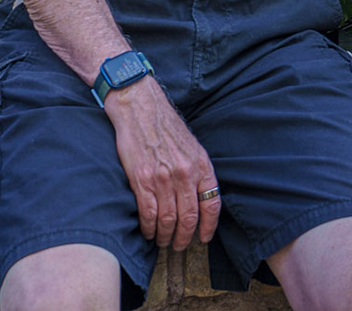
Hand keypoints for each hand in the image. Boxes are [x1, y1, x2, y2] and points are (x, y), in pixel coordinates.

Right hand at [105, 77, 219, 249]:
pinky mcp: (141, 179)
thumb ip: (197, 171)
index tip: (204, 238)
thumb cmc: (165, 125)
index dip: (209, 226)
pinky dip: (149, 228)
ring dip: (166, 236)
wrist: (139, 107)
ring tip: (163, 241)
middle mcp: (185, 173)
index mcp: (201, 164)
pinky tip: (148, 231)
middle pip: (190, 218)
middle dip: (185, 237)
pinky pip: (148, 213)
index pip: (212, 204)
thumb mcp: (191, 145)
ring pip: (168, 220)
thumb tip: (199, 197)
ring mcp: (163, 177)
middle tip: (179, 245)